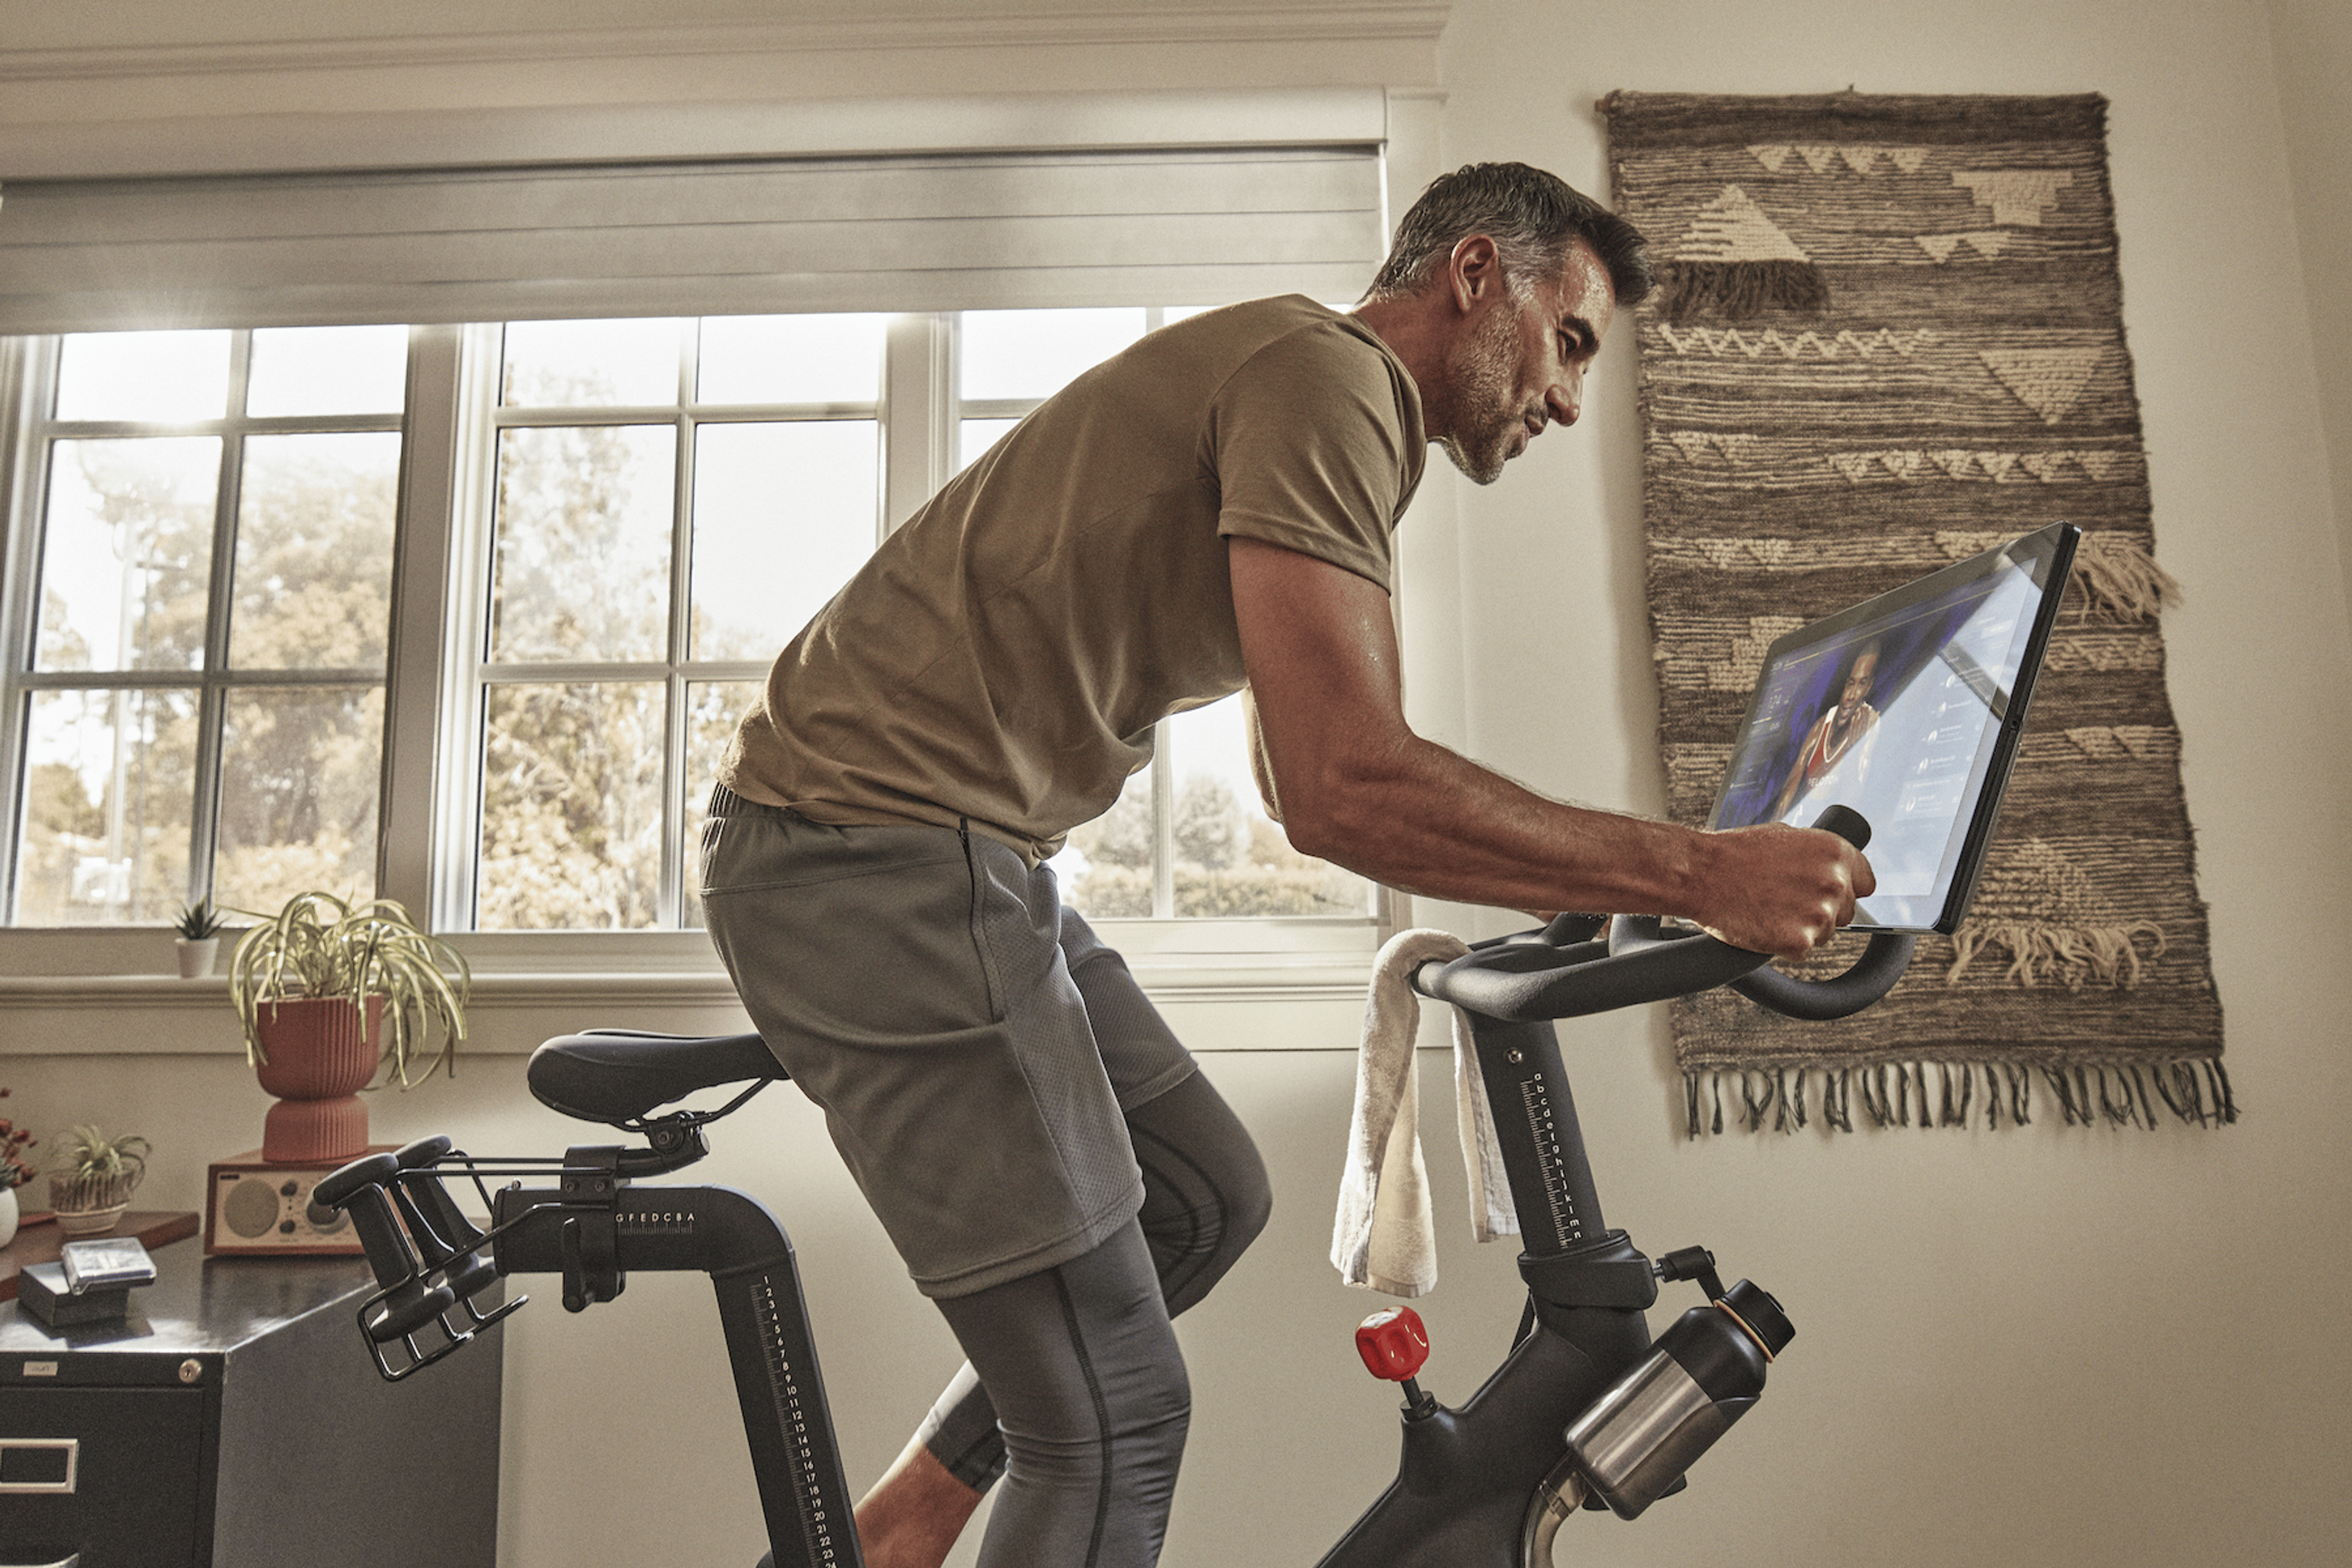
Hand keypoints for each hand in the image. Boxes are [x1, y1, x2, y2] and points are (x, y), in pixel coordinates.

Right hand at [1689, 824, 1875, 959]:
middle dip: (1820, 911)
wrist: (1700, 874)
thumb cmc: (1734, 853)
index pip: (1865, 883)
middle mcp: (1834, 883)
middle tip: (1784, 902)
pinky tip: (1763, 924)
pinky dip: (1783, 944)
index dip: (1846, 890)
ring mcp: (1819, 915)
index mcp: (1835, 853)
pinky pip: (1801, 951)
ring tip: (1768, 910)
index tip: (1828, 894)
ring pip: (1824, 934)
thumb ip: (1816, 855)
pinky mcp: (1800, 942)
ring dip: (1800, 929)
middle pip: (1846, 913)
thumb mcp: (1784, 837)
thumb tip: (1831, 866)